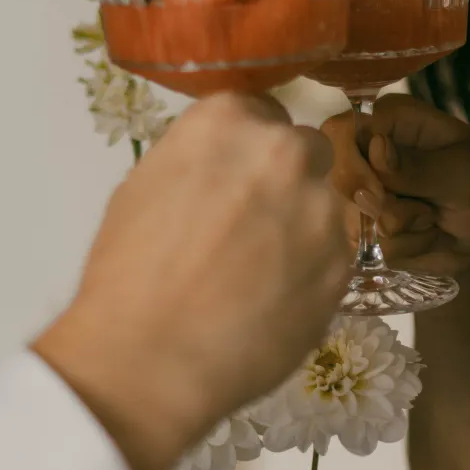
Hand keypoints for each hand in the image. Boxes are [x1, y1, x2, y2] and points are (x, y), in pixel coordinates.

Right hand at [34, 94, 353, 469]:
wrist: (148, 359)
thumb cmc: (127, 274)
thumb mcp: (145, 186)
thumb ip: (201, 158)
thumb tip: (227, 166)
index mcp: (226, 121)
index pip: (261, 110)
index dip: (249, 147)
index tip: (237, 177)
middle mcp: (283, 151)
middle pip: (304, 149)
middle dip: (285, 179)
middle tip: (252, 225)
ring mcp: (320, 207)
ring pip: (324, 203)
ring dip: (303, 227)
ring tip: (262, 274)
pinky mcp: (343, 264)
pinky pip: (335, 255)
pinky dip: (313, 273)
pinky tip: (275, 302)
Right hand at [321, 94, 469, 281]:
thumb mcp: (459, 173)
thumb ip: (417, 167)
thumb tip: (376, 149)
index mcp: (388, 120)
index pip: (339, 132)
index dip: (350, 165)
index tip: (377, 194)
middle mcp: (366, 151)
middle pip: (338, 182)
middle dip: (386, 208)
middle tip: (427, 211)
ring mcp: (363, 191)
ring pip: (353, 221)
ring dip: (402, 231)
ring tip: (432, 218)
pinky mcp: (366, 227)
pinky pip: (368, 248)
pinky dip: (404, 249)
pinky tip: (426, 235)